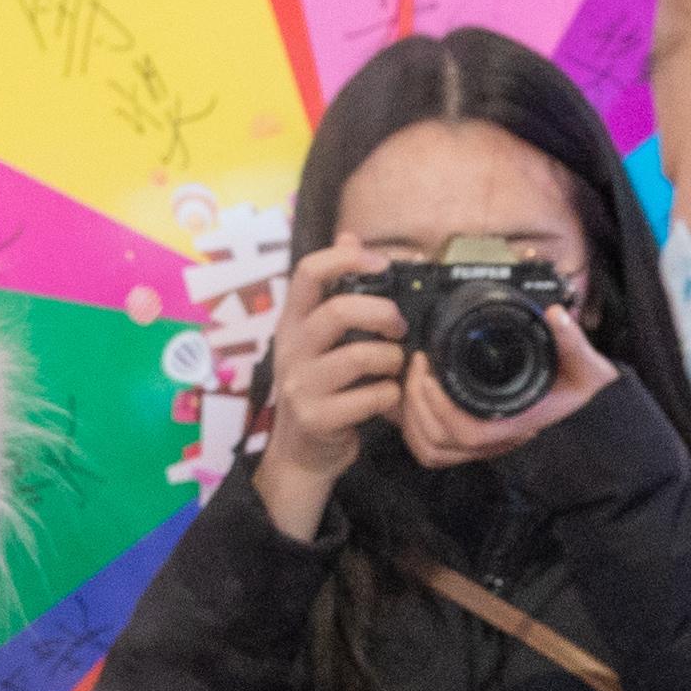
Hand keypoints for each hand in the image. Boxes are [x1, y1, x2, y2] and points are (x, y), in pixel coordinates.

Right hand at [246, 241, 412, 542]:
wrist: (302, 454)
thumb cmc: (320, 389)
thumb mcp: (318, 338)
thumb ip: (333, 290)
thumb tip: (349, 236)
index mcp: (292, 323)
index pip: (307, 272)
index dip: (345, 258)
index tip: (381, 263)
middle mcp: (291, 349)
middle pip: (338, 311)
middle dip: (382, 313)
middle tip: (399, 327)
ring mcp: (301, 385)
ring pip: (360, 356)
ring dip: (391, 360)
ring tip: (394, 368)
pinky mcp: (317, 418)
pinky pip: (371, 396)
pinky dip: (390, 396)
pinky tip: (387, 399)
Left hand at [393, 299, 616, 471]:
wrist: (588, 414)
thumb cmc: (582, 391)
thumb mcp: (586, 366)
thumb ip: (574, 342)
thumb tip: (557, 315)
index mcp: (514, 424)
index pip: (468, 431)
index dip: (441, 406)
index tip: (429, 369)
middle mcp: (495, 441)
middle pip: (438, 443)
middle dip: (416, 405)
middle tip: (417, 365)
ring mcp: (481, 445)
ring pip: (430, 451)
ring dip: (412, 419)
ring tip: (413, 380)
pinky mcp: (472, 441)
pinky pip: (432, 450)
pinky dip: (415, 428)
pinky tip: (416, 398)